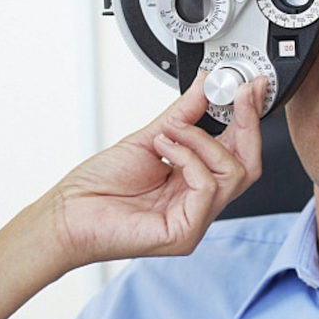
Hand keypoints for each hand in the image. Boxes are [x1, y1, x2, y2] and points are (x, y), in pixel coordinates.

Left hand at [48, 72, 267, 266]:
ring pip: (233, 173)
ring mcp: (194, 219)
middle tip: (236, 94)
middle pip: (249, 165)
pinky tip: (166, 150)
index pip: (237, 150)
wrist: (68, 213)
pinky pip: (208, 187)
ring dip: (203, 140)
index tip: (251, 87)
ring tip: (171, 132)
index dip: (249, 118)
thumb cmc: (98, 186)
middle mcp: (198, 201)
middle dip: (247, 123)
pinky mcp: (185, 232)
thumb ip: (182, 113)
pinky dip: (189, 159)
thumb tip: (206, 85)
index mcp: (193, 180)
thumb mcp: (149, 138)